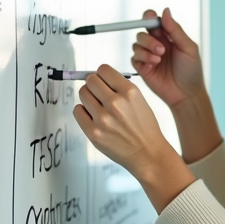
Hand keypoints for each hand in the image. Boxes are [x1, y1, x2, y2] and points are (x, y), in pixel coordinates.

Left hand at [72, 64, 194, 211]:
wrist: (147, 153)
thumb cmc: (144, 127)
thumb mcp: (139, 100)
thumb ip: (120, 87)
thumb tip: (98, 76)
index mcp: (129, 92)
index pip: (103, 69)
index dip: (101, 74)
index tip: (102, 79)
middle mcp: (115, 103)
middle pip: (90, 80)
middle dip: (93, 84)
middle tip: (97, 92)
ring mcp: (103, 119)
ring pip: (83, 94)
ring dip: (88, 97)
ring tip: (97, 106)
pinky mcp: (94, 132)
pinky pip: (77, 111)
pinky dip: (82, 111)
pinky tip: (92, 115)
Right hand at [131, 8, 205, 109]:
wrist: (187, 94)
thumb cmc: (191, 71)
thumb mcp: (188, 47)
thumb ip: (175, 30)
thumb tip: (165, 11)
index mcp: (168, 36)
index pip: (153, 21)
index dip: (149, 17)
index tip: (151, 19)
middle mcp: (156, 44)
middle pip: (142, 32)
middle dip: (149, 39)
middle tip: (161, 50)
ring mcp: (148, 56)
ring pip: (136, 44)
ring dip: (146, 50)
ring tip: (159, 60)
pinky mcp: (143, 68)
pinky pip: (134, 58)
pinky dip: (142, 59)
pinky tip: (153, 65)